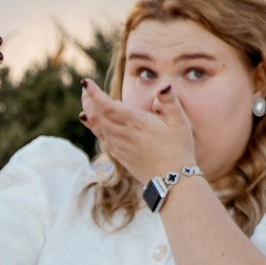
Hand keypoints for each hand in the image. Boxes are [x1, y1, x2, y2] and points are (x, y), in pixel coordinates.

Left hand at [79, 77, 197, 185]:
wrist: (172, 181)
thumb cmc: (179, 150)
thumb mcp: (180, 123)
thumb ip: (170, 102)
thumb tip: (163, 86)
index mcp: (136, 123)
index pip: (107, 106)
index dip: (94, 94)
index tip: (85, 83)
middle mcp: (123, 134)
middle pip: (96, 115)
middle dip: (87, 100)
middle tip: (85, 88)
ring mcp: (119, 146)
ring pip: (97, 126)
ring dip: (89, 111)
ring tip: (86, 99)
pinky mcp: (119, 155)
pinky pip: (101, 137)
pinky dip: (93, 126)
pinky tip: (91, 120)